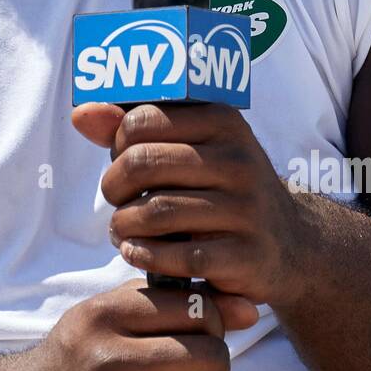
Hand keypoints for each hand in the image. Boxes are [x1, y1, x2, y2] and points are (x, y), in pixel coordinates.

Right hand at [14, 279, 230, 370]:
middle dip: (216, 370)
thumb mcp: (113, 315)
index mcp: (106, 314)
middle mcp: (106, 357)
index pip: (197, 308)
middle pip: (210, 357)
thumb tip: (250, 310)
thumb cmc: (81, 358)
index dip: (213, 324)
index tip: (199, 337)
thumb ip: (177, 304)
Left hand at [72, 101, 306, 313]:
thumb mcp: (191, 149)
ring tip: (121, 230)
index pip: (142, 121)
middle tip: (116, 200)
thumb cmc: (221, 188)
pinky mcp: (247, 255)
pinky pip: (179, 256)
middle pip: (142, 164)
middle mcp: (239, 159)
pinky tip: (136, 253)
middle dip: (114, 186)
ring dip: (123, 225)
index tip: (122, 164)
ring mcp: (247, 208)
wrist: (290, 244)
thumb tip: (81, 115)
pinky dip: (144, 256)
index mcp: (223, 121)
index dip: (117, 146)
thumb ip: (134, 130)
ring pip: (155, 211)